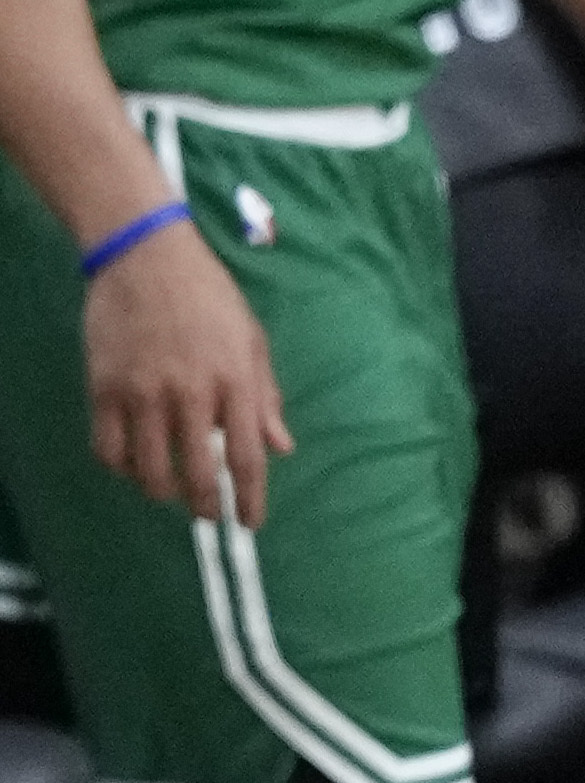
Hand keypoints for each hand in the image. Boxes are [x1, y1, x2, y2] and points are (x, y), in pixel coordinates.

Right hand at [82, 220, 292, 528]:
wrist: (148, 258)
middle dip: (207, 506)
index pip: (247, 456)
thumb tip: (282, 447)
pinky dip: (123, 468)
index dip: (251, 498)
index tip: (251, 524)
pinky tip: (136, 465)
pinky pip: (110, 451)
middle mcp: (191, 392)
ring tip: (173, 490)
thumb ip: (265, 397)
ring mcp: (144, 393)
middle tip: (210, 514)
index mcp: (235, 379)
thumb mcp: (252, 341)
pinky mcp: (104, 389)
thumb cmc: (210, 298)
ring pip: (150, 471)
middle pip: (198, 474)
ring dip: (164, 491)